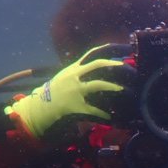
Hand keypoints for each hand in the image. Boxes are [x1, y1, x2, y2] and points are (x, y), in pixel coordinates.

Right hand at [6, 46, 127, 139]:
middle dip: (112, 65)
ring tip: (122, 89)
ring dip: (111, 86)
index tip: (122, 51)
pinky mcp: (75, 105)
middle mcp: (75, 76)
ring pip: (96, 84)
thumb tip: (100, 66)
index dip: (108, 51)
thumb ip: (81, 70)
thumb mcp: (67, 75)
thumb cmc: (58, 90)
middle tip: (125, 68)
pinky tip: (111, 116)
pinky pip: (92, 109)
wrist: (42, 105)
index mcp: (74, 69)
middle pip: (96, 65)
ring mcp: (75, 90)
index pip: (92, 54)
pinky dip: (103, 113)